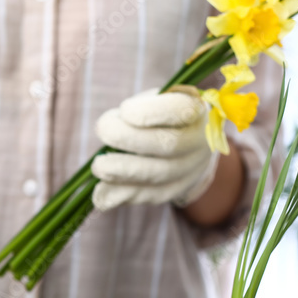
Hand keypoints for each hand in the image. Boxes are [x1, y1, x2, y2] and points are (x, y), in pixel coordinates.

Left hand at [91, 89, 217, 210]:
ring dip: (122, 172)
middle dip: (127, 139)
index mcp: (195, 110)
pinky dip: (123, 195)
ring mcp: (192, 169)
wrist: (189, 143)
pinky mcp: (177, 189)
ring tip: (98, 167)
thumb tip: (108, 129)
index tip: (124, 110)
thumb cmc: (162, 116)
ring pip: (159, 175)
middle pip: (167, 144)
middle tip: (103, 132)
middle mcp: (199, 141)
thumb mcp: (155, 102)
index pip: (179, 109)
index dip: (149, 112)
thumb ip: (136, 111)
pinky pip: (151, 196)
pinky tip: (101, 194)